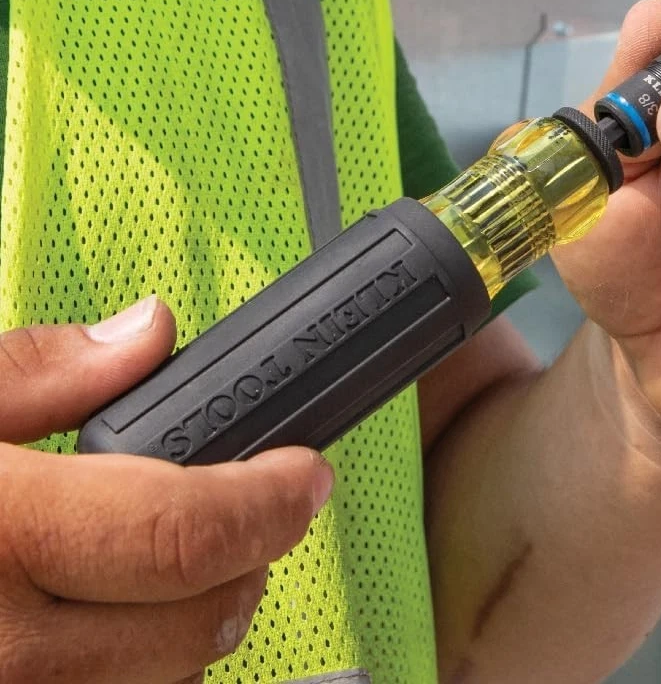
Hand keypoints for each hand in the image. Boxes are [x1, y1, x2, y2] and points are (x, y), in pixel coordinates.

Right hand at [0, 296, 333, 683]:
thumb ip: (38, 373)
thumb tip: (147, 334)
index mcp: (2, 538)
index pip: (185, 534)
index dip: (269, 504)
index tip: (307, 477)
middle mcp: (9, 652)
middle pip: (197, 624)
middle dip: (249, 562)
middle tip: (252, 511)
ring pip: (167, 683)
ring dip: (195, 625)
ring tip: (175, 565)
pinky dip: (140, 669)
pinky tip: (114, 622)